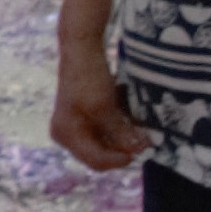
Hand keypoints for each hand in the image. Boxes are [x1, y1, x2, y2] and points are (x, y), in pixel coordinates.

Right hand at [49, 46, 150, 175]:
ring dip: (123, 137)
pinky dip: (118, 127)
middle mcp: (67, 135)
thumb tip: (140, 150)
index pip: (96, 161)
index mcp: (67, 135)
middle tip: (144, 139)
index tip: (142, 151)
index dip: (120, 159)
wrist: (81, 51)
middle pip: (100, 154)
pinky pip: (104, 131)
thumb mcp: (105, 108)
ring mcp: (75, 126)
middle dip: (122, 148)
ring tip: (137, 126)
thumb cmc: (88, 80)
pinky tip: (127, 116)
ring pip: (104, 142)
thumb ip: (120, 133)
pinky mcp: (84, 116)